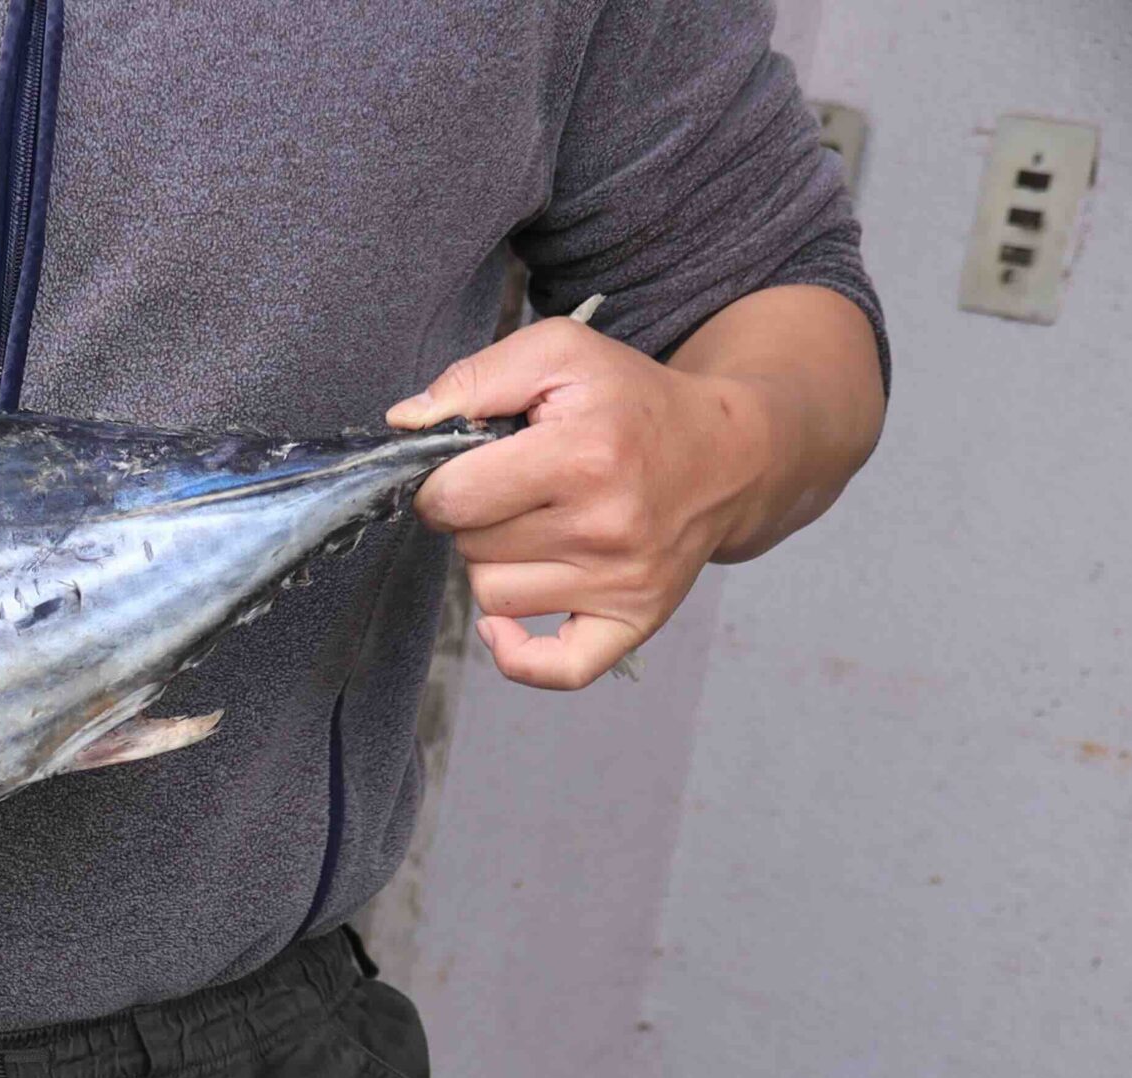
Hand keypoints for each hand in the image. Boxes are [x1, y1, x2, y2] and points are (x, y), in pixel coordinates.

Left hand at [387, 316, 771, 690]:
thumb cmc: (632, 404)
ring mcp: (620, 581)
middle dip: (474, 517)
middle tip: (516, 489)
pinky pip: (553, 668)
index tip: (468, 466)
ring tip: (536, 526)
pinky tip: (506, 624)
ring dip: (496, 564)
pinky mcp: (633, 620)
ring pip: (493, 597)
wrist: (727, 454)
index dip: (441, 481)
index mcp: (582, 455)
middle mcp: (604, 526)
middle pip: (468, 546)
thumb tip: (404, 423)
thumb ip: (475, 378)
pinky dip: (517, 654)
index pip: (453, 497)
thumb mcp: (560, 356)